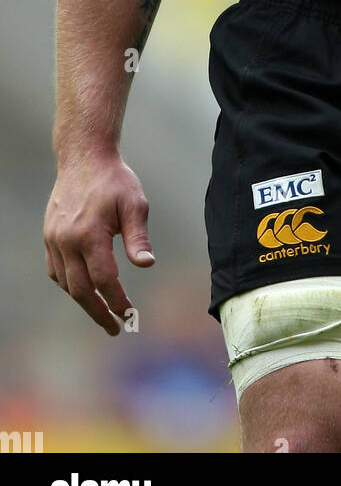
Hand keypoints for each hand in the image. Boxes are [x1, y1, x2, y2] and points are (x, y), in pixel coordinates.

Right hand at [44, 152, 154, 333]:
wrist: (83, 158)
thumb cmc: (115, 180)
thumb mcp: (135, 203)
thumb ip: (138, 236)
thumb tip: (147, 264)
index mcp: (90, 234)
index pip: (104, 279)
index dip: (117, 301)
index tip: (130, 314)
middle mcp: (67, 240)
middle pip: (80, 290)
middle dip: (99, 312)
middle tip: (115, 328)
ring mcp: (54, 239)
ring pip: (66, 283)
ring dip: (84, 301)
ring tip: (103, 311)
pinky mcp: (48, 236)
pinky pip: (55, 270)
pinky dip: (69, 284)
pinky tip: (84, 289)